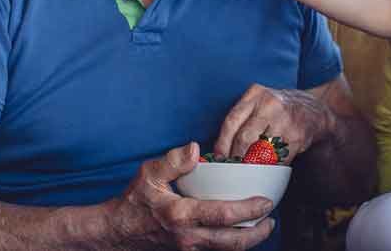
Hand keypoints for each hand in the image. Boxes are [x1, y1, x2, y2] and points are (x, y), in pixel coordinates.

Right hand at [109, 142, 274, 249]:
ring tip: (262, 226)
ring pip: (226, 250)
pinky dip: (232, 244)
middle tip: (271, 219)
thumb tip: (195, 149)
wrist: (119, 232)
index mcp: (181, 215)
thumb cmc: (135, 201)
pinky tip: (240, 231)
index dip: (248, 210)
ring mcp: (189, 249)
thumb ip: (173, 161)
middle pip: (232, 242)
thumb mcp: (149, 174)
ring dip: (248, 241)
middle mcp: (188, 237)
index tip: (266, 201)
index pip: (223, 215)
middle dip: (257, 233)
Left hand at [214, 84, 333, 162]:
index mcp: (256, 94)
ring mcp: (285, 121)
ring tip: (248, 169)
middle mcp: (270, 104)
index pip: (232, 121)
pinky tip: (267, 166)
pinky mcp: (297, 137)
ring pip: (260, 151)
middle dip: (235, 157)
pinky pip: (277, 159)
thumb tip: (219, 148)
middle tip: (231, 167)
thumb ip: (241, 118)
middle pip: (244, 138)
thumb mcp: (259, 102)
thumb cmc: (278, 109)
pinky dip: (270, 166)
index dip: (222, 143)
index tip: (218, 157)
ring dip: (252, 164)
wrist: (313, 110)